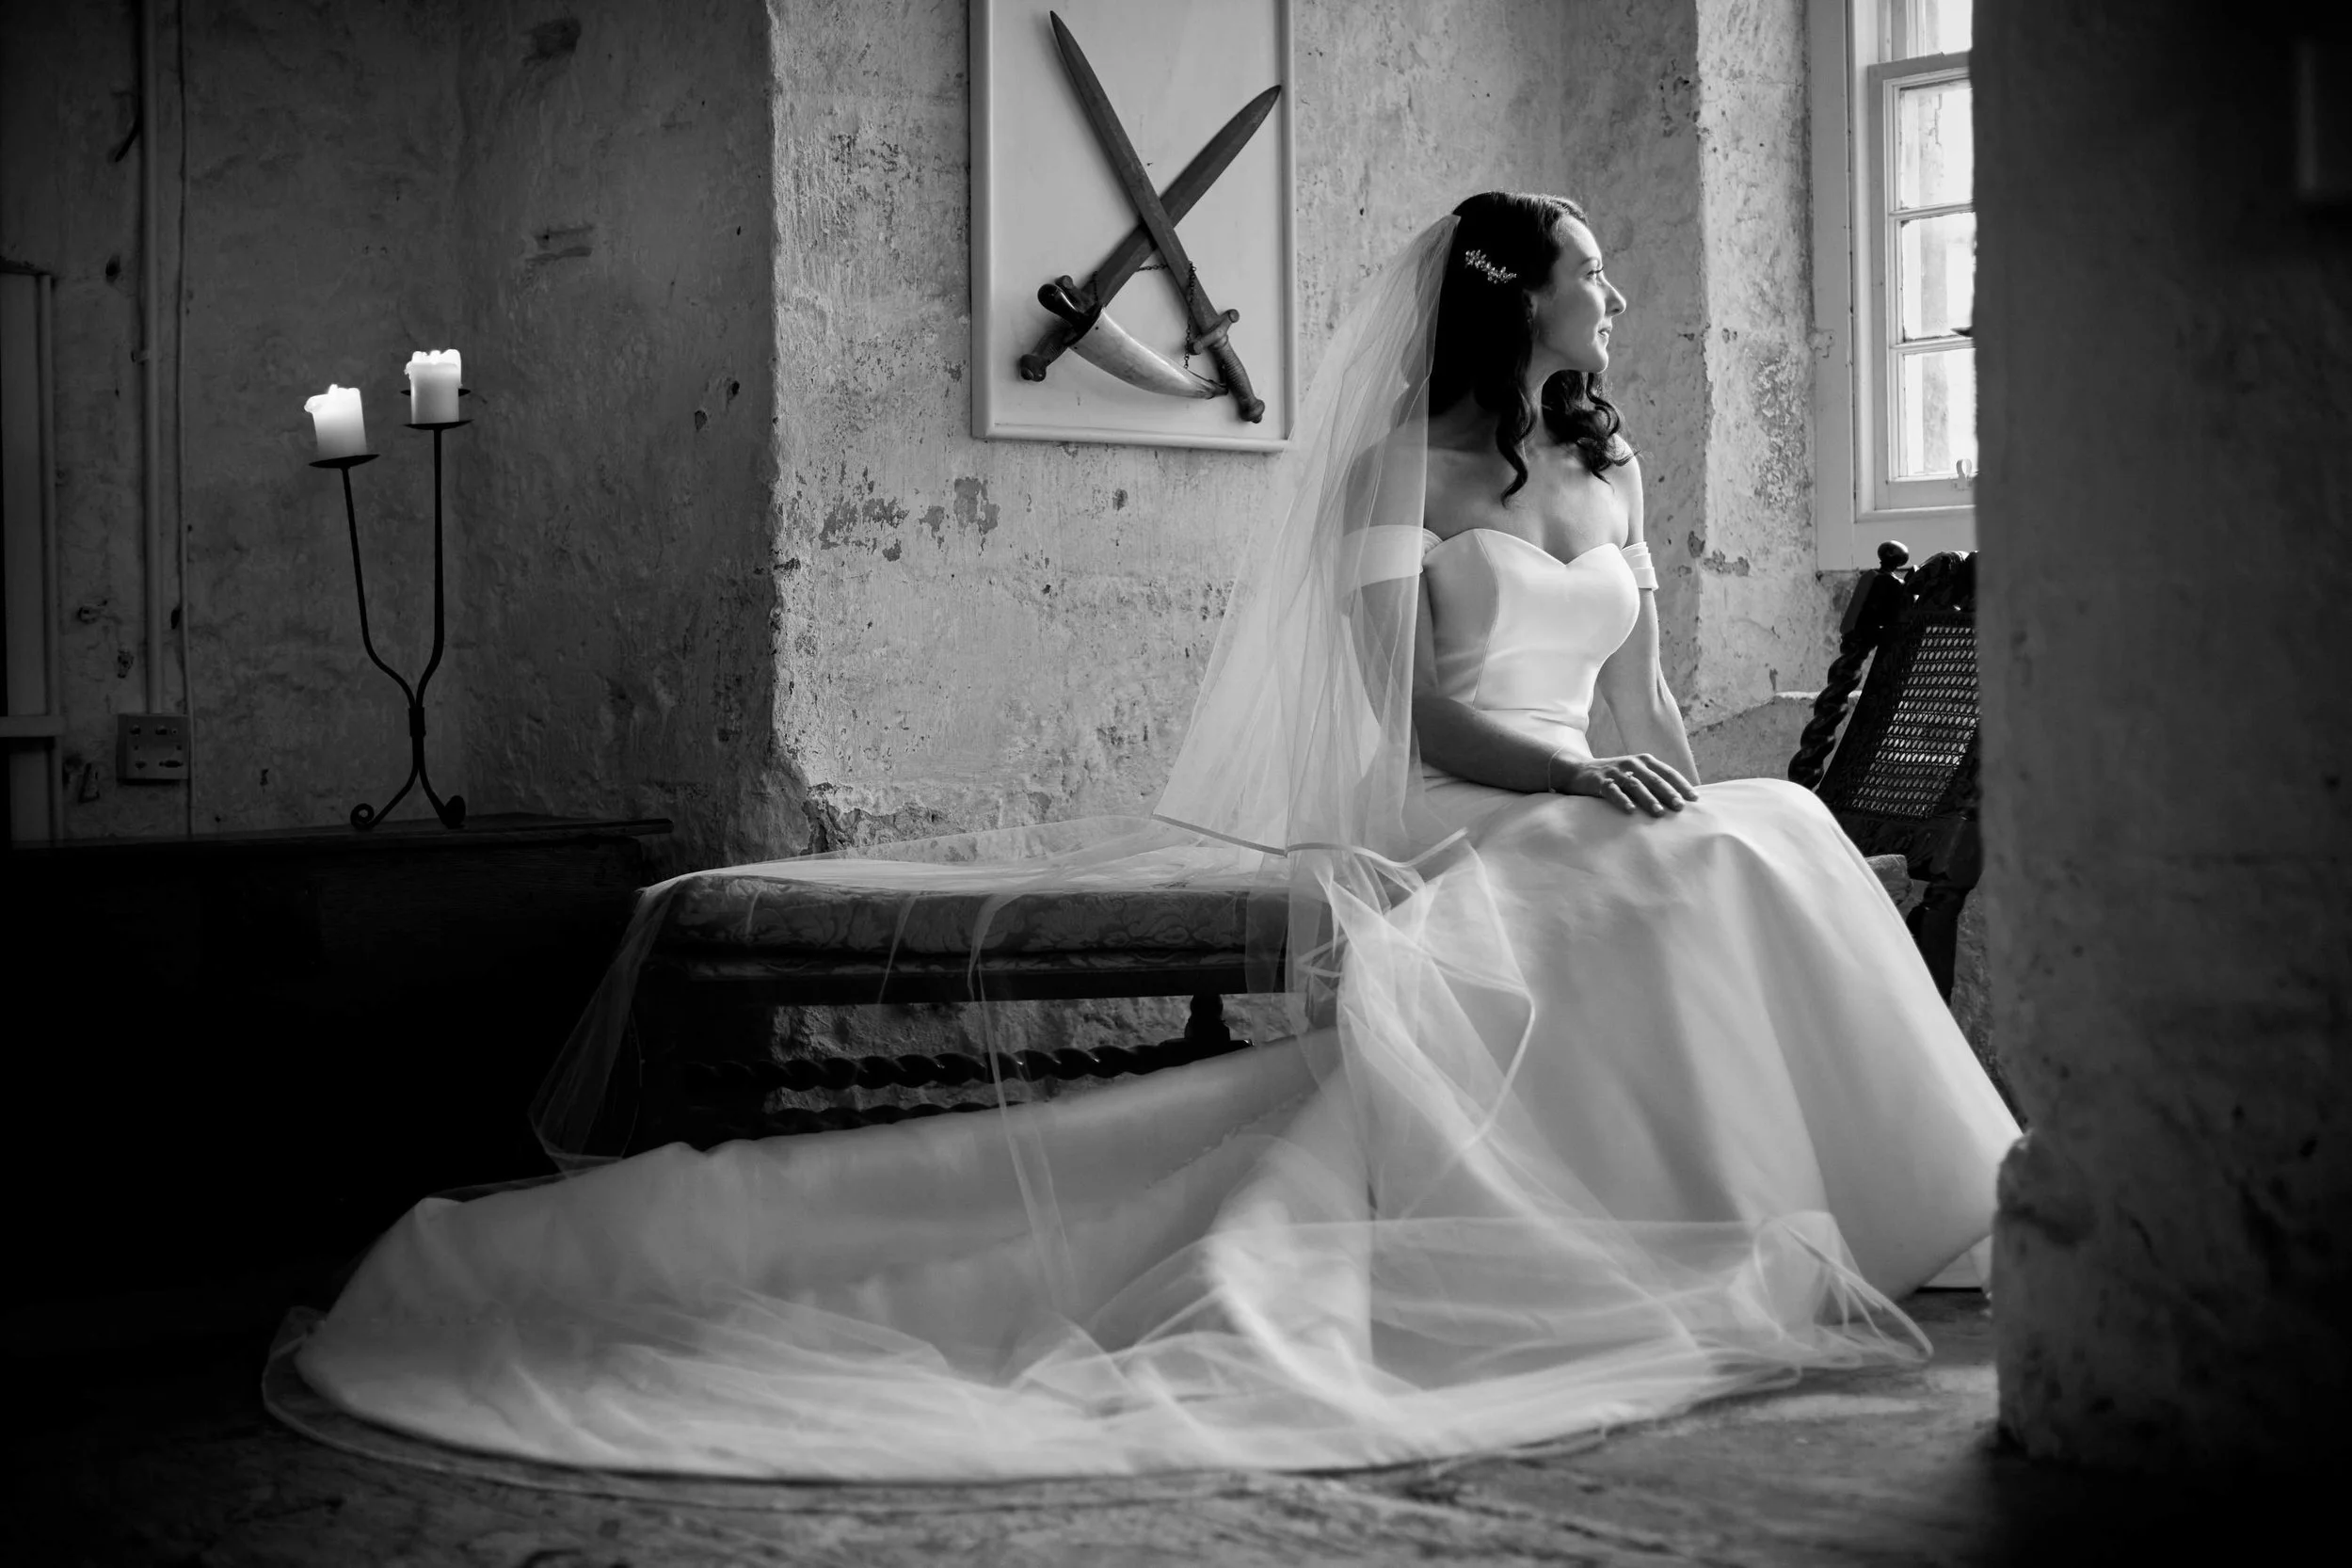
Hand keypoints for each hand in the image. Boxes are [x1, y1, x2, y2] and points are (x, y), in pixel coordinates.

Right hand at [1548, 752, 1700, 816]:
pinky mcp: (1600, 781)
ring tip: (1659, 812)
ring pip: (1636, 785)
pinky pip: (1613, 791)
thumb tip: (1679, 799)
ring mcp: (1616, 772)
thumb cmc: (1613, 777)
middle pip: (1654, 779)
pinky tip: (1630, 810)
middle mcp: (1632, 763)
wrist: (1578, 770)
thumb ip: (1653, 782)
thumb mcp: (1634, 774)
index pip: (1667, 772)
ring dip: (1648, 799)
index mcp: (1644, 761)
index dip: (1681, 785)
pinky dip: (1622, 800)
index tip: (1694, 799)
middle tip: (1680, 807)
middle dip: (1668, 793)